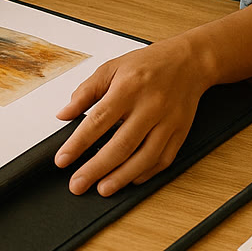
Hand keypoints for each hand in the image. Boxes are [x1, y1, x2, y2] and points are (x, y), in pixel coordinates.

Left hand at [53, 37, 209, 195]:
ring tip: (102, 189)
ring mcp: (167, 122)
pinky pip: (163, 159)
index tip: (62, 160)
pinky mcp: (180, 132)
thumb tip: (64, 114)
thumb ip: (85, 92)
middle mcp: (149, 107)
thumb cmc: (148, 64)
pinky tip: (130, 179)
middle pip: (120, 145)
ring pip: (144, 157)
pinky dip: (146, 173)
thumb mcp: (111, 68)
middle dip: (96, 169)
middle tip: (78, 184)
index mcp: (128, 88)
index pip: (98, 121)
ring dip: (122, 177)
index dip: (78, 144)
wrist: (189, 61)